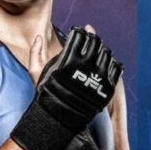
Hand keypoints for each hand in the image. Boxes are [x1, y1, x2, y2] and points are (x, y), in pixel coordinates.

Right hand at [12, 27, 122, 149]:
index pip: (79, 37)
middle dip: (92, 38)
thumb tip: (39, 36)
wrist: (58, 117)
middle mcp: (84, 66)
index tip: (77, 32)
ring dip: (102, 49)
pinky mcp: (107, 87)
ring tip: (96, 51)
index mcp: (68, 59)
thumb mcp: (34, 72)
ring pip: (107, 53)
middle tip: (88, 39)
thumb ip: (35, 52)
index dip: (78, 32)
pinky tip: (106, 63)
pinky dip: (112, 63)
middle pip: (95, 42)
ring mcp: (98, 76)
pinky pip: (115, 68)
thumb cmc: (45, 93)